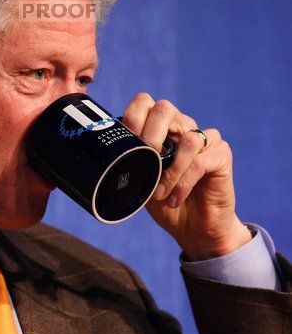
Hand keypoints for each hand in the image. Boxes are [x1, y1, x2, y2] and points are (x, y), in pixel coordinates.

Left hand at [122, 93, 251, 260]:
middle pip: (165, 109)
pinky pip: (201, 161)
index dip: (133, 118)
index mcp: (162, 129)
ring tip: (160, 194)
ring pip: (188, 138)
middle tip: (145, 163)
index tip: (126, 147)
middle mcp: (183, 127)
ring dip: (170, 171)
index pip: (144, 103)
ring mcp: (205, 139)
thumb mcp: (141, 181)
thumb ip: (131, 162)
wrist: (194, 230)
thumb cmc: (166, 203)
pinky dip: (183, 182)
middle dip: (150, 136)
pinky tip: (175, 198)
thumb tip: (111, 153)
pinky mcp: (221, 155)